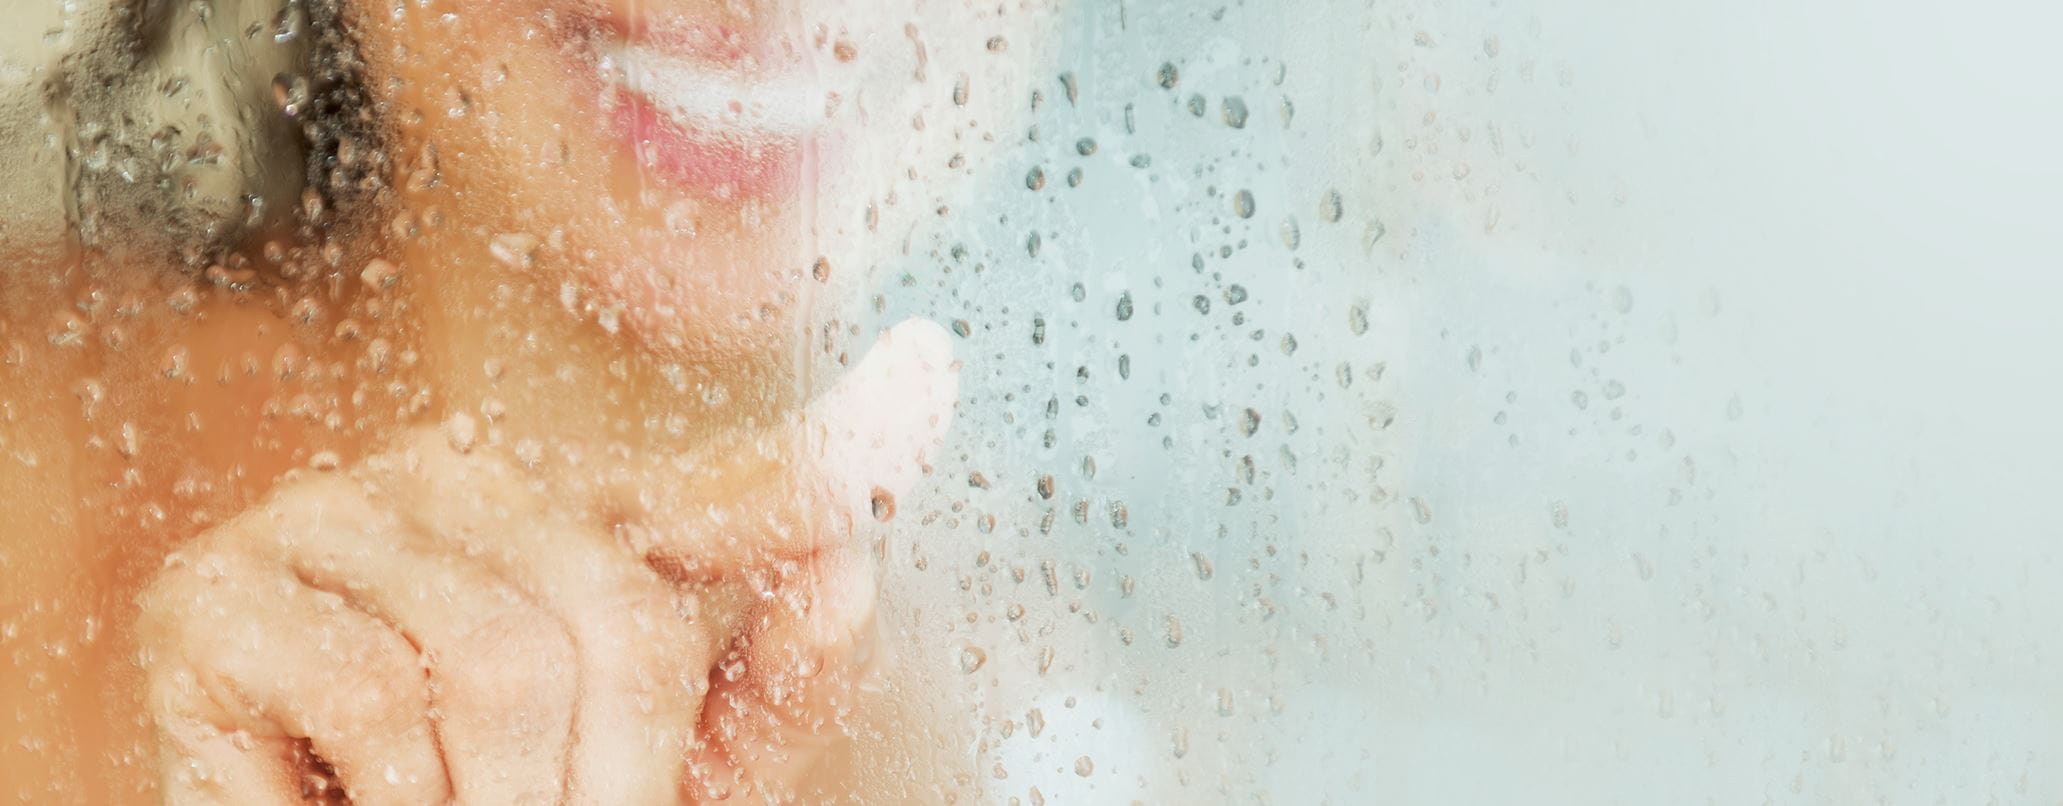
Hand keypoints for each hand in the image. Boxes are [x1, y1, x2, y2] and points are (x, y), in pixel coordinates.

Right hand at [135, 320, 956, 803]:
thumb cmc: (494, 804)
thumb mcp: (654, 764)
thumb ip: (764, 680)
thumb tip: (851, 565)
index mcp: (570, 511)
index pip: (725, 485)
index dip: (827, 456)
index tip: (935, 373)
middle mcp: (453, 479)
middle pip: (617, 609)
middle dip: (618, 772)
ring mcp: (322, 520)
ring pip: (493, 662)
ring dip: (502, 802)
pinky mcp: (207, 596)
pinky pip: (367, 698)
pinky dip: (396, 803)